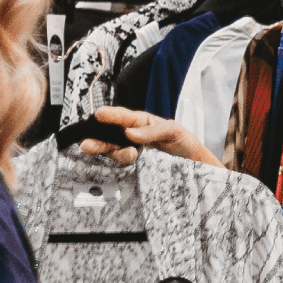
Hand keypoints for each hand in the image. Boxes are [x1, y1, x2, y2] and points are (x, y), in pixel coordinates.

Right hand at [77, 107, 223, 167]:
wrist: (196, 165)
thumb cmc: (184, 143)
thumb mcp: (173, 131)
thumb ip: (153, 131)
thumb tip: (130, 132)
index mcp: (141, 123)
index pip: (123, 117)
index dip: (111, 116)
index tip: (99, 115)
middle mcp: (133, 136)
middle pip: (110, 137)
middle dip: (97, 141)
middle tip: (87, 145)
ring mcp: (133, 151)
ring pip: (114, 151)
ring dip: (115, 153)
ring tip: (130, 153)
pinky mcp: (136, 167)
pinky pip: (123, 165)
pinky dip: (123, 163)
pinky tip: (130, 159)